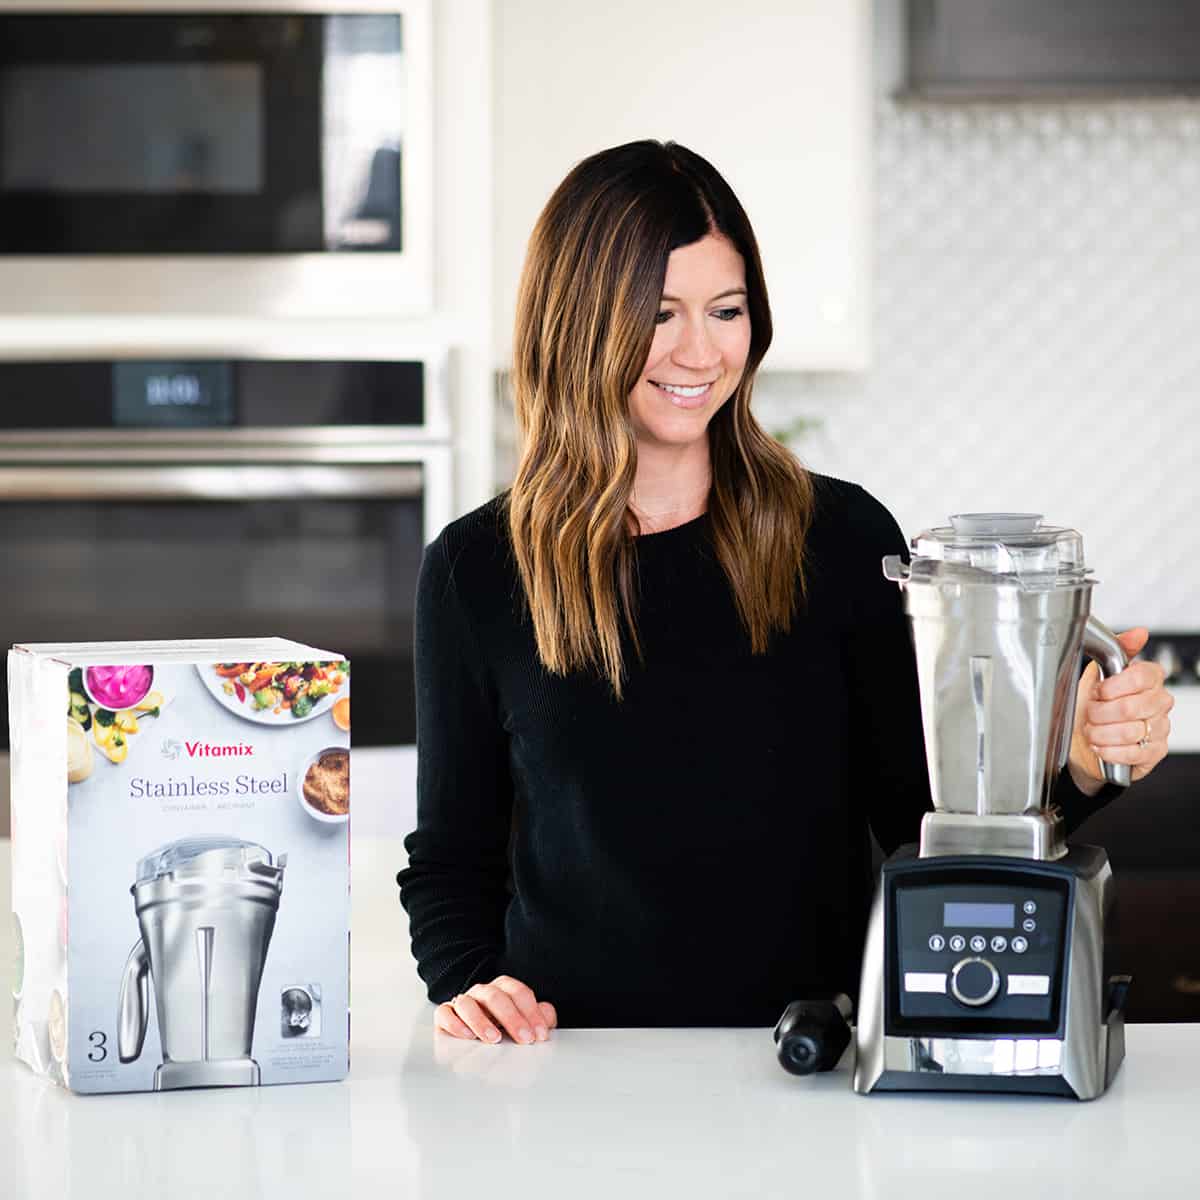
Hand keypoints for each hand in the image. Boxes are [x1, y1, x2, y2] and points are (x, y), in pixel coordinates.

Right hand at [435, 975, 556, 1044]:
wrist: (475, 1032)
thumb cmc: (503, 1027)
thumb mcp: (525, 1022)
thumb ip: (540, 1018)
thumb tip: (547, 1016)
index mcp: (503, 989)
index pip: (518, 992)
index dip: (531, 1012)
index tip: (539, 1034)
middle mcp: (482, 992)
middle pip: (495, 996)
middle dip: (512, 1018)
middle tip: (525, 1039)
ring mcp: (462, 1002)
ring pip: (467, 1003)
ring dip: (481, 1021)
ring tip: (494, 1039)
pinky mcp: (445, 1016)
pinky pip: (444, 1013)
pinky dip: (454, 1023)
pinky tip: (467, 1036)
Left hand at [1068, 627, 1172, 795]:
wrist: (1082, 740)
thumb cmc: (1090, 705)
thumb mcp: (1095, 673)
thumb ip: (1117, 649)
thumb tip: (1139, 633)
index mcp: (1149, 679)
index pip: (1143, 676)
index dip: (1114, 686)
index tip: (1098, 691)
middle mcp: (1159, 702)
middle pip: (1132, 707)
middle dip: (1100, 713)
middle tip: (1090, 713)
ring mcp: (1160, 728)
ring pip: (1130, 731)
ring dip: (1100, 733)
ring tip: (1093, 730)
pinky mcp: (1155, 752)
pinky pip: (1132, 753)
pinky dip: (1108, 750)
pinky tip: (1100, 745)